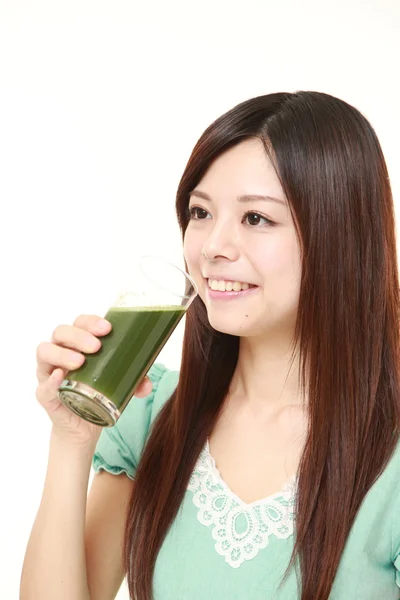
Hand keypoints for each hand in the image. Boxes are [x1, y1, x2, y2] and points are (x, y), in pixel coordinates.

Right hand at [35, 314, 152, 446]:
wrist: (84, 424)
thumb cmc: (99, 392)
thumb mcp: (121, 383)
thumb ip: (135, 381)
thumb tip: (146, 385)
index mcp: (78, 343)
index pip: (79, 323)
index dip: (90, 322)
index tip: (107, 328)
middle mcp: (60, 352)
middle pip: (61, 332)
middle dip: (78, 336)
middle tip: (96, 347)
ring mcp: (49, 372)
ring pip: (45, 351)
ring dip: (62, 353)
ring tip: (80, 362)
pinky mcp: (45, 395)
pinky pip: (42, 386)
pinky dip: (50, 381)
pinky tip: (60, 377)